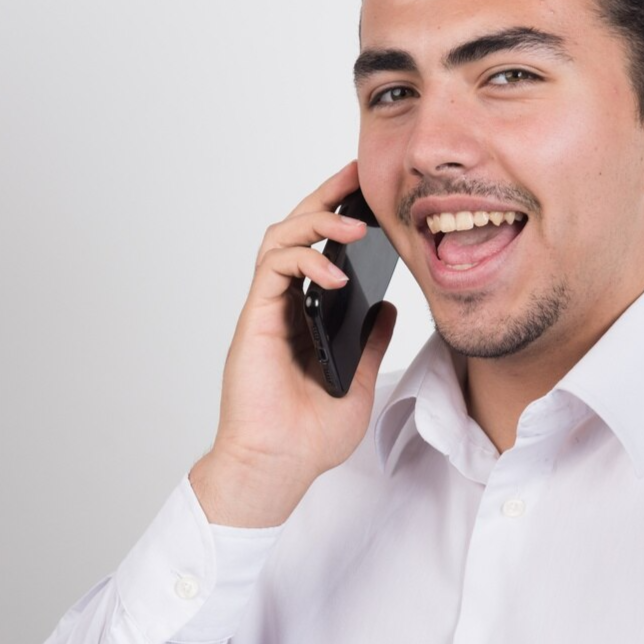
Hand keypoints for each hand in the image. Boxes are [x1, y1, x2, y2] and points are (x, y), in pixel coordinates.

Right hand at [192, 160, 397, 525]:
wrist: (278, 468)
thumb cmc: (308, 436)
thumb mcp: (360, 381)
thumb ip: (371, 340)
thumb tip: (389, 306)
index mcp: (304, 315)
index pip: (319, 250)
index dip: (339, 217)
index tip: (368, 194)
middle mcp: (281, 305)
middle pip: (295, 230)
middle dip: (325, 197)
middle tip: (356, 174)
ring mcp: (265, 310)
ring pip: (280, 239)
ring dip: (316, 221)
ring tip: (354, 226)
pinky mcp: (254, 320)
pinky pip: (273, 269)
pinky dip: (304, 260)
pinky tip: (336, 273)